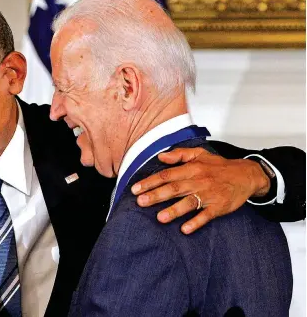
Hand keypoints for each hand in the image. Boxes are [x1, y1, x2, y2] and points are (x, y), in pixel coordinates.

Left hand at [131, 147, 270, 233]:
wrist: (247, 175)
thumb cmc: (219, 166)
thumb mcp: (200, 154)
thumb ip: (179, 154)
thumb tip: (161, 156)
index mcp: (191, 168)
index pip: (167, 175)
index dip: (150, 182)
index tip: (135, 189)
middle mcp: (198, 181)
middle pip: (174, 189)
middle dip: (156, 196)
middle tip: (140, 202)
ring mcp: (209, 194)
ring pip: (189, 203)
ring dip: (174, 210)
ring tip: (160, 218)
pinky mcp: (219, 206)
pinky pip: (206, 215)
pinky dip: (196, 222)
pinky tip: (185, 229)